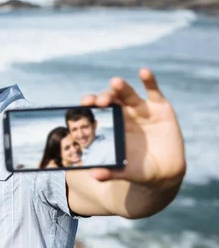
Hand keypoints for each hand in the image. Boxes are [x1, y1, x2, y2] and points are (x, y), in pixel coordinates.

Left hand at [80, 68, 185, 186]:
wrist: (165, 173)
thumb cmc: (139, 170)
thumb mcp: (125, 171)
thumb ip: (110, 172)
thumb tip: (94, 175)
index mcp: (111, 126)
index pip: (97, 111)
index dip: (90, 105)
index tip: (84, 104)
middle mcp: (124, 115)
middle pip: (111, 100)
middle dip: (104, 97)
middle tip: (98, 101)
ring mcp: (142, 110)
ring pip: (128, 94)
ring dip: (121, 87)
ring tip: (115, 83)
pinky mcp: (160, 108)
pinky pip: (154, 92)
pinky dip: (150, 81)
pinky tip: (144, 72)